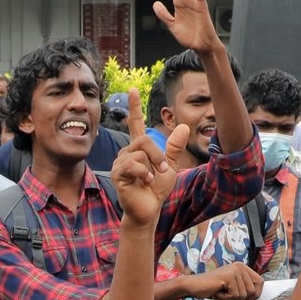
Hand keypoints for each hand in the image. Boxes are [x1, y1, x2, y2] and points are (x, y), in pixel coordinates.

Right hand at [111, 89, 188, 223]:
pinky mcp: (117, 174)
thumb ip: (175, 148)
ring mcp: (120, 163)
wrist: (149, 209)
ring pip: (139, 152)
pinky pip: (132, 165)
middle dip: (157, 155)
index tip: (133, 89)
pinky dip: (143, 173)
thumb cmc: (156, 189)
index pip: (135, 123)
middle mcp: (127, 152)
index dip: (134, 107)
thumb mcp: (170, 166)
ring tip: (151, 179)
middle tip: (164, 169)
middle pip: (143, 140)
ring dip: (152, 166)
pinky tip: (145, 182)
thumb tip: (183, 126)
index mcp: (139, 149)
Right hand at [185, 262, 263, 299]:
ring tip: (222, 291)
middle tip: (228, 293)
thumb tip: (258, 295)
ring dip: (232, 298)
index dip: (256, 293)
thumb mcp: (233, 286)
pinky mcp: (228, 277)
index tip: (247, 298)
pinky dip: (226, 298)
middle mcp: (240, 266)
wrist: (194, 286)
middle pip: (253, 290)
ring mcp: (234, 270)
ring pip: (244, 294)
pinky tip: (219, 291)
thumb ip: (245, 287)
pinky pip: (235, 295)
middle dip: (241, 297)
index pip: (260, 282)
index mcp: (242, 267)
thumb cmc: (213, 288)